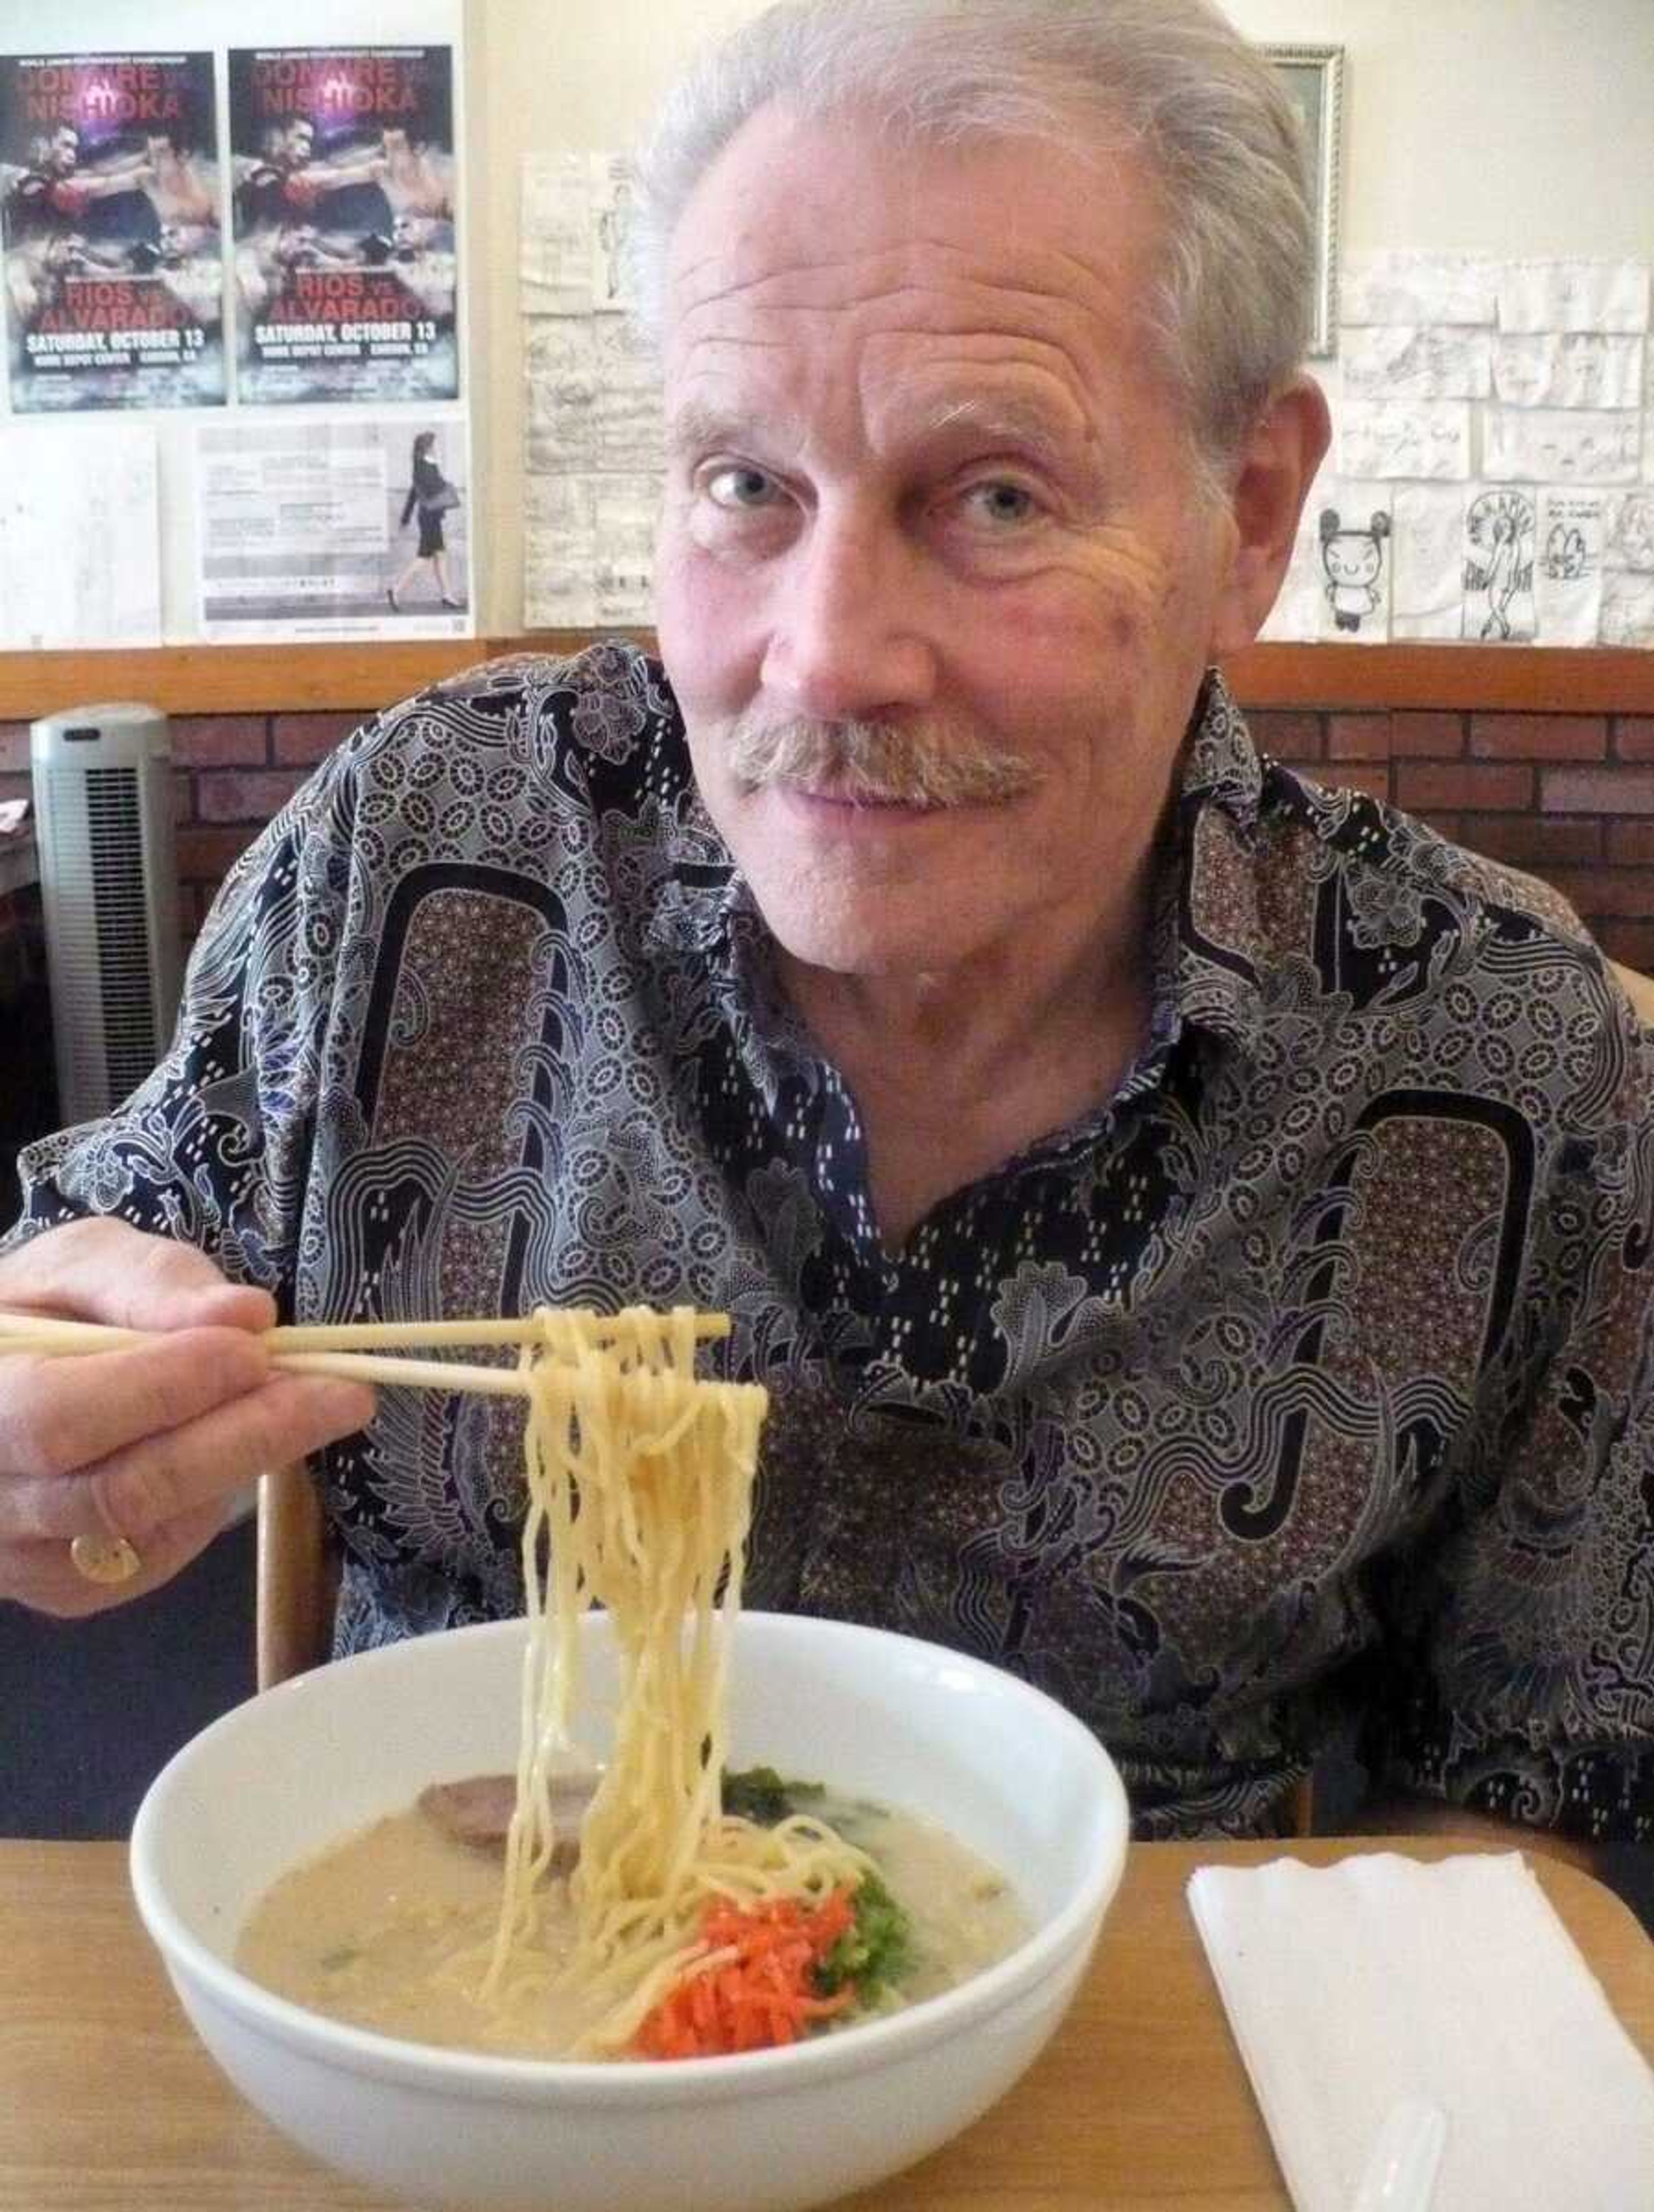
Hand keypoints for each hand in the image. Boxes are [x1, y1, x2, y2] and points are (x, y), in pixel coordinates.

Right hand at [0, 1220, 374, 1617]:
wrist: (8, 1380)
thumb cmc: (44, 1312)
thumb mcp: (81, 1265)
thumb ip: (150, 1285)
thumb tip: (245, 1316)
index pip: (60, 1420)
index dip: (164, 1390)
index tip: (256, 1350)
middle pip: (122, 1490)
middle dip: (245, 1436)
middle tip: (344, 1392)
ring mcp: (24, 1559)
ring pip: (152, 1529)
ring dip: (247, 1462)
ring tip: (317, 1403)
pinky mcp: (73, 1589)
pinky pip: (160, 1553)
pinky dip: (215, 1496)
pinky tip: (239, 1441)